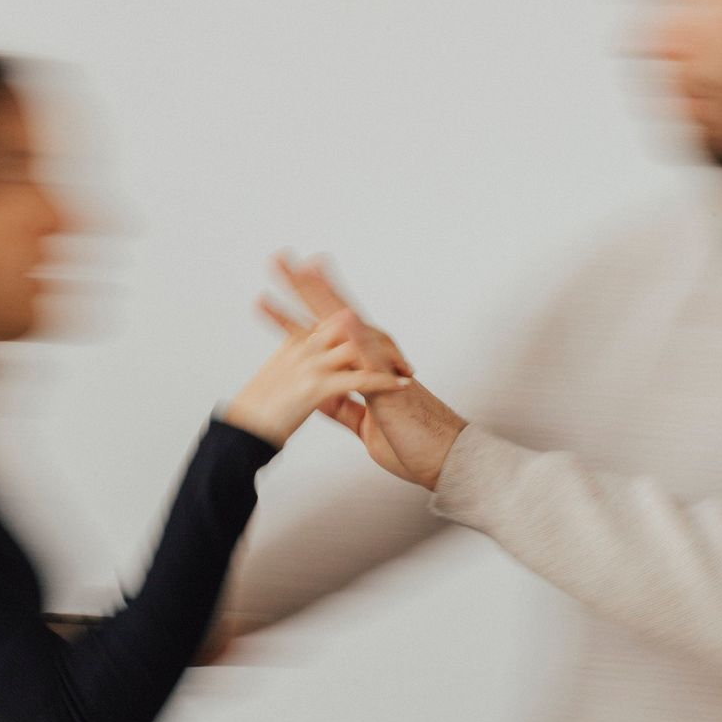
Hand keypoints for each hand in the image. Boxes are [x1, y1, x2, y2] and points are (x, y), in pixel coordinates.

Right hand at [224, 308, 410, 450]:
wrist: (240, 434)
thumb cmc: (259, 415)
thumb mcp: (282, 384)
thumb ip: (303, 373)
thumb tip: (320, 376)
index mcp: (295, 345)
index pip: (330, 319)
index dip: (358, 327)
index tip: (381, 339)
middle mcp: (303, 348)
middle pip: (349, 325)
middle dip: (378, 338)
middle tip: (400, 357)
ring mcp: (309, 364)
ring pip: (357, 349)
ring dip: (386, 358)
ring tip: (405, 370)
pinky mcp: (314, 387)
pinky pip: (358, 379)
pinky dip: (382, 381)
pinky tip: (398, 385)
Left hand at [262, 253, 466, 488]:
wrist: (447, 462)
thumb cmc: (413, 443)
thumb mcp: (366, 423)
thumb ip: (345, 406)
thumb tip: (324, 394)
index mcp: (362, 369)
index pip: (326, 333)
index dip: (300, 312)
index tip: (273, 292)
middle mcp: (372, 360)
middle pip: (335, 315)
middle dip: (307, 288)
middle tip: (281, 259)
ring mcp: (384, 369)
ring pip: (353, 325)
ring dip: (329, 297)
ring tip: (304, 270)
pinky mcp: (395, 386)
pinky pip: (376, 359)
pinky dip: (360, 338)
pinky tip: (344, 319)